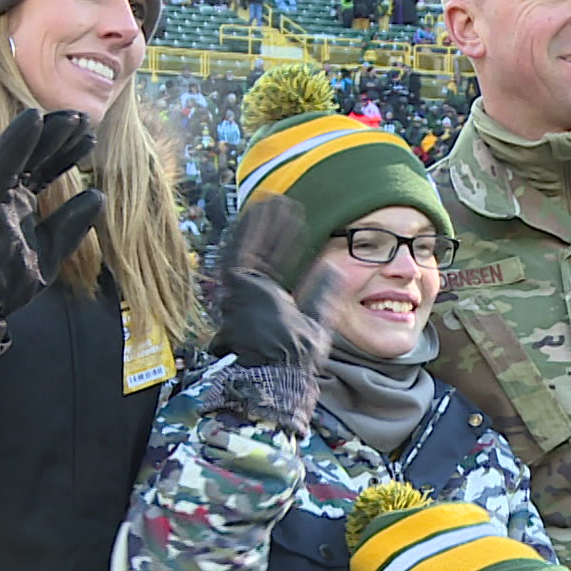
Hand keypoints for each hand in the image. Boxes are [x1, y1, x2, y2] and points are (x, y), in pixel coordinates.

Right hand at [0, 109, 102, 329]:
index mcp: (18, 204)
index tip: (89, 137)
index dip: (66, 153)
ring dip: (43, 133)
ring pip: (19, 154)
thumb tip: (98, 197)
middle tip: (83, 119)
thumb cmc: (6, 281)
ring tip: (70, 117)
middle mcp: (5, 195)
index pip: (44, 170)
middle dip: (58, 136)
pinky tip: (33, 119)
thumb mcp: (50, 252)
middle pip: (34, 157)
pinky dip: (15, 142)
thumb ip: (71, 225)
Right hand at [212, 197, 333, 369]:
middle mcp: (252, 293)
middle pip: (261, 251)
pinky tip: (260, 210)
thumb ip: (321, 293)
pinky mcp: (236, 284)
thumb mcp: (316, 319)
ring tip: (272, 200)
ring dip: (260, 222)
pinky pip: (240, 249)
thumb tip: (334, 269)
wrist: (280, 370)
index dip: (284, 242)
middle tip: (282, 204)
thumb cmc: (295, 358)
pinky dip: (249, 229)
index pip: (275, 264)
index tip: (296, 223)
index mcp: (268, 301)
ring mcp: (242, 289)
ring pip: (248, 246)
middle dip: (272, 227)